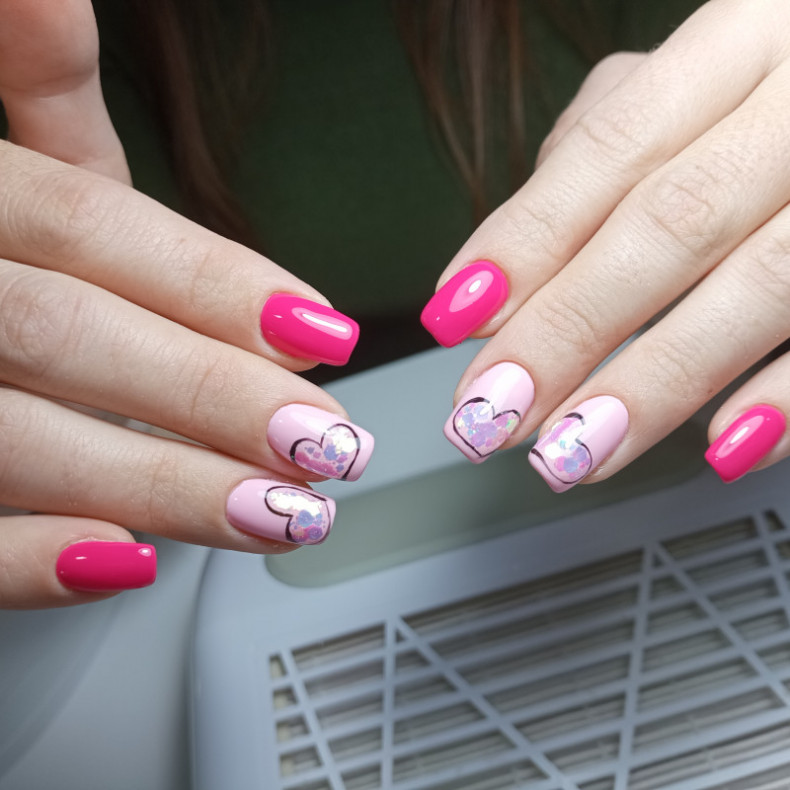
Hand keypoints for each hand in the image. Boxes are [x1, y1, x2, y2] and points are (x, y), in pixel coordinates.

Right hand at [0, 1, 371, 607]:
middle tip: (329, 445)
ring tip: (284, 515)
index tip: (329, 338)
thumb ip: (42, 97)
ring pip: (17, 439)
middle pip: (67, 335)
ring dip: (160, 485)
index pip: (94, 228)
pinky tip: (124, 566)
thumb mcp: (21, 174)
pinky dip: (26, 561)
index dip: (219, 286)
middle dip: (211, 396)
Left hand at [424, 0, 789, 488]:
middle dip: (567, 330)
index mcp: (740, 45)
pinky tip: (720, 448)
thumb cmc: (771, 99)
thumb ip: (596, 157)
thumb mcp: (691, 85)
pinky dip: (787, 397)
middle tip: (492, 414)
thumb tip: (500, 268)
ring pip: (761, 285)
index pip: (613, 147)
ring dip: (652, 386)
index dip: (527, 239)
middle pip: (672, 223)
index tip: (454, 318)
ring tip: (571, 453)